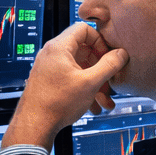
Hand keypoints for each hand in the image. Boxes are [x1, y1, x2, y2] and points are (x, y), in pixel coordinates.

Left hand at [3, 23, 128, 149]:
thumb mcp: (90, 83)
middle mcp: (52, 54)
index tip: (108, 56)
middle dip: (101, 67)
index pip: (84, 29)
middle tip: (110, 80)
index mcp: (59, 48)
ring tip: (105, 100)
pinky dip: (85, 89)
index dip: (100, 41)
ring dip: (96, 82)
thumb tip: (121, 54)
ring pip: (80, 68)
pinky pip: (72, 78)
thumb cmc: (56, 103)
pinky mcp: (49, 81)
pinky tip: (93, 106)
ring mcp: (50, 68)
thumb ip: (109, 65)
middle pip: (84, 50)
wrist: (34, 125)